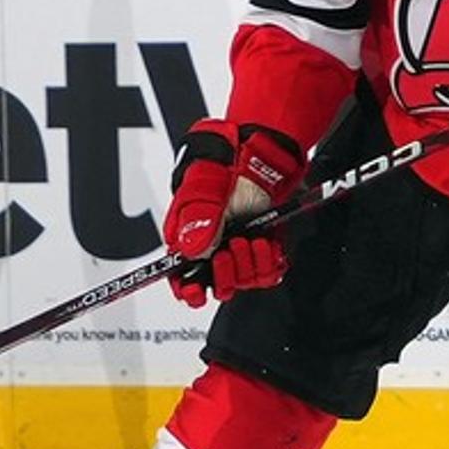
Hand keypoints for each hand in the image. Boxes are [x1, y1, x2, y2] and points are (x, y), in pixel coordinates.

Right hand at [164, 121, 306, 306]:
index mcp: (187, 236)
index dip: (186, 290)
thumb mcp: (206, 187)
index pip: (179, 276)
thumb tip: (192, 249)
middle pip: (214, 284)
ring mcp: (237, 249)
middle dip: (225, 272)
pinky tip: (267, 244)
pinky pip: (266, 272)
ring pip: (242, 280)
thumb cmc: (227, 165)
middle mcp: (212, 247)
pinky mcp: (261, 248)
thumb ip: (198, 218)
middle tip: (231, 248)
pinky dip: (269, 261)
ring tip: (251, 239)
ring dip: (249, 263)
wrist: (262, 154)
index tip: (196, 293)